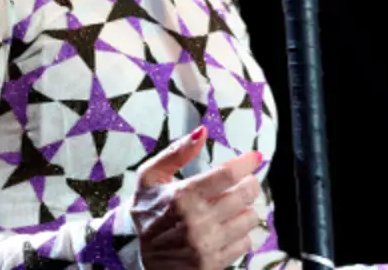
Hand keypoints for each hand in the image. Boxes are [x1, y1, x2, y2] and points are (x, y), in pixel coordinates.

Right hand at [131, 126, 261, 269]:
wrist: (132, 252)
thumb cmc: (146, 210)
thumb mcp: (150, 176)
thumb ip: (176, 152)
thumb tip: (202, 131)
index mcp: (182, 196)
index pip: (227, 175)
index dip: (247, 163)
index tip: (255, 157)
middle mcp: (196, 222)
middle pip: (244, 195)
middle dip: (251, 184)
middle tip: (247, 181)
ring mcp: (206, 246)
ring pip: (249, 219)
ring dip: (247, 208)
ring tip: (236, 205)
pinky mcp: (211, 265)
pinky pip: (245, 244)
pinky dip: (242, 233)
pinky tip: (229, 227)